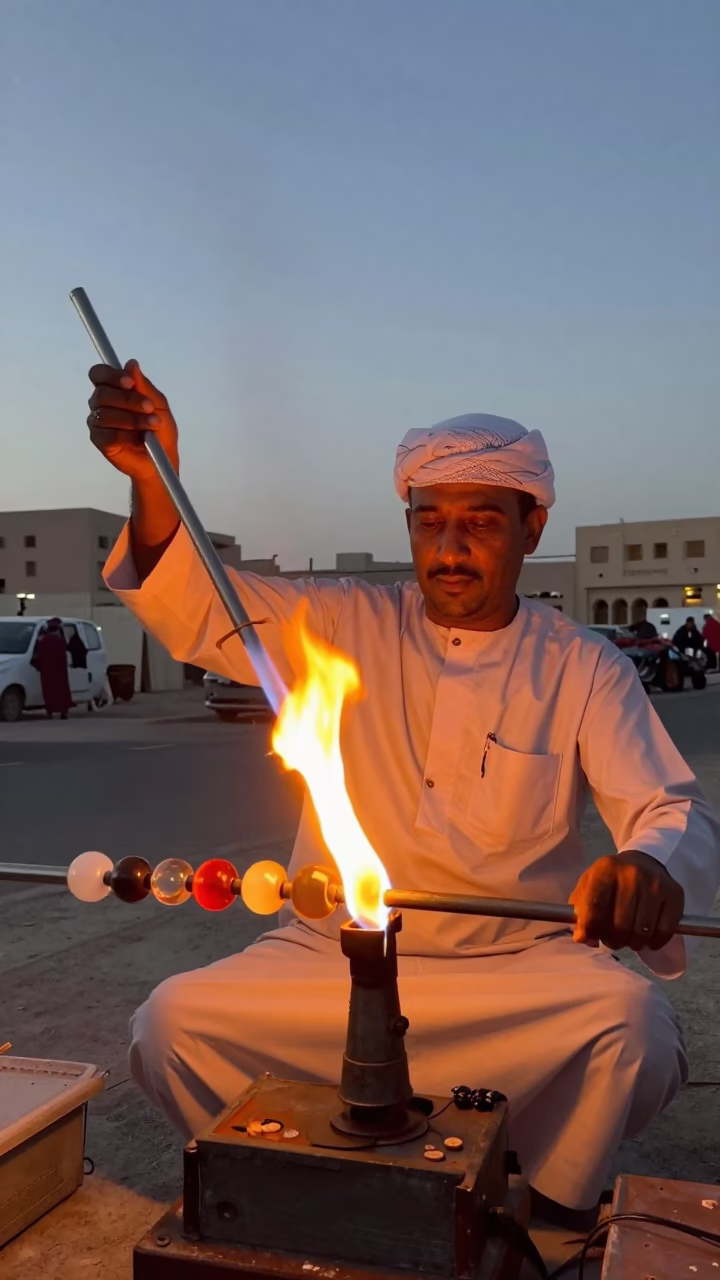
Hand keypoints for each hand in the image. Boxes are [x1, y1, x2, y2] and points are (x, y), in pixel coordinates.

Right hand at [87, 359, 178, 483]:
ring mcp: (98, 423)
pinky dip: (127, 436)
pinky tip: (140, 439)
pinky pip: (108, 435)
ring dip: (132, 419)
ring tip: (152, 424)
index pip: (98, 374)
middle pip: (101, 394)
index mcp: (113, 389)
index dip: (111, 376)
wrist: (163, 458)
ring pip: (105, 415)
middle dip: (127, 399)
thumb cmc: (160, 429)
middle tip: (149, 407)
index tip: (129, 383)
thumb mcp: (158, 405)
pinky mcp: (100, 442)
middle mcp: (101, 404)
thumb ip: (144, 386)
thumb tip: (131, 364)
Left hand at [569, 851, 683, 951]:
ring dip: (633, 943)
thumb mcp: (590, 885)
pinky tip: (647, 939)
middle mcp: (632, 874)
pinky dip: (654, 942)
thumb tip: (583, 938)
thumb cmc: (612, 879)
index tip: (588, 938)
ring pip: (642, 931)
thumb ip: (581, 912)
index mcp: (606, 869)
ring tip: (629, 938)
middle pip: (620, 924)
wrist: (644, 861)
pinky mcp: (674, 894)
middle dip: (613, 940)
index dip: (590, 928)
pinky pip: (664, 931)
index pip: (595, 905)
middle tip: (612, 940)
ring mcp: (655, 884)